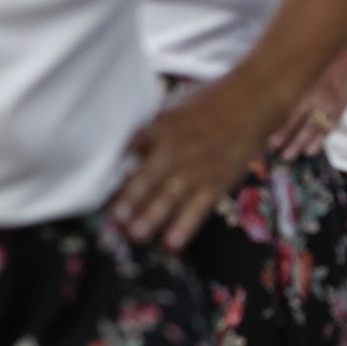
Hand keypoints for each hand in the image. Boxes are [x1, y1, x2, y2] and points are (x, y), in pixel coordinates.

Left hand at [112, 76, 277, 250]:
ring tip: (135, 236)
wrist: (252, 101)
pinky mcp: (217, 182)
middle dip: (129, 200)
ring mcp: (197, 167)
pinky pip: (198, 208)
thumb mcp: (173, 109)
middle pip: (147, 178)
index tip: (94, 187)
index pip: (129, 150)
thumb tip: (123, 151)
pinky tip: (172, 243)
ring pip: (170, 197)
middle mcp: (175, 149)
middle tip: (113, 220)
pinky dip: (185, 227)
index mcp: (160, 128)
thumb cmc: (209, 103)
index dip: (112, 170)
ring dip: (152, 218)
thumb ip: (150, 131)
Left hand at [271, 75, 346, 159]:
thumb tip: (272, 108)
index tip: (272, 142)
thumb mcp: (303, 75)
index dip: (281, 130)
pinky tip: (310, 151)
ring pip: (314, 131)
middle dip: (290, 142)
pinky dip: (319, 142)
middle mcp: (318, 101)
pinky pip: (328, 131)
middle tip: (279, 154)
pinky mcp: (338, 114)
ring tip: (289, 156)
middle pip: (302, 126)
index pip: (291, 114)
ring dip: (301, 145)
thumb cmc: (320, 70)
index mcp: (306, 90)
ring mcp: (329, 109)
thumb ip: (290, 90)